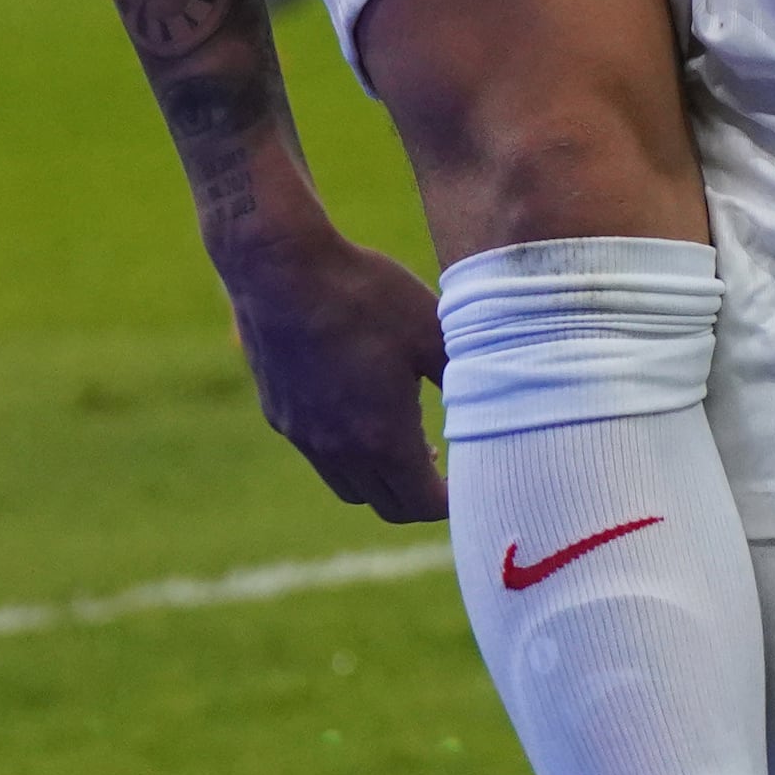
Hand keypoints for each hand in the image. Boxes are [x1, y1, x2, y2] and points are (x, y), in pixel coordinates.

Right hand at [214, 220, 451, 522]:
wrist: (279, 268)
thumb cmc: (364, 294)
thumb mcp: (431, 330)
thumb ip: (464, 377)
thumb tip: (495, 403)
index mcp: (383, 438)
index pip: (421, 505)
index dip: (451, 501)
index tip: (469, 480)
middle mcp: (339, 451)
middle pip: (386, 506)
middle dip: (419, 497)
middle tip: (443, 466)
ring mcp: (304, 437)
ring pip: (349, 487)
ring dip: (381, 479)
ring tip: (406, 442)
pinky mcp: (279, 415)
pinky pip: (320, 456)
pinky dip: (347, 453)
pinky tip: (361, 411)